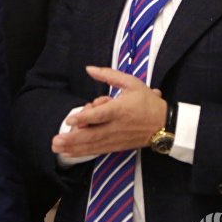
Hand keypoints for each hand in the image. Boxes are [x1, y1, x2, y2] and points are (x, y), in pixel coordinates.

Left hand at [51, 66, 166, 158]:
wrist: (165, 124)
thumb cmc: (147, 102)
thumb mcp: (131, 82)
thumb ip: (108, 74)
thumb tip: (89, 68)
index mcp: (120, 109)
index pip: (101, 114)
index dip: (85, 117)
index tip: (71, 120)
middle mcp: (117, 126)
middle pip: (93, 134)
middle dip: (73, 139)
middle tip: (56, 140)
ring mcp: (116, 138)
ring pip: (93, 145)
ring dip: (74, 147)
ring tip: (58, 148)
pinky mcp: (117, 146)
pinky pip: (97, 150)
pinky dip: (84, 152)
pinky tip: (71, 153)